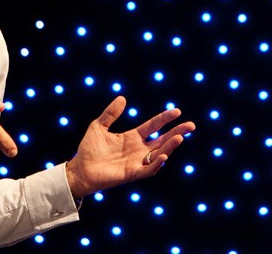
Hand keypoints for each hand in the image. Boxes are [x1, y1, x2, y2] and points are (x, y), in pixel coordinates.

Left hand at [65, 95, 194, 197]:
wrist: (80, 169)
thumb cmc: (89, 149)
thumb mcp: (98, 126)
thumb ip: (111, 114)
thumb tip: (123, 98)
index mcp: (132, 137)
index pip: (153, 126)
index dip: (164, 119)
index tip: (177, 111)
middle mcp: (138, 149)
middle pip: (162, 139)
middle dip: (177, 132)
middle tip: (191, 125)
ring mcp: (136, 162)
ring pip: (159, 153)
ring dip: (170, 146)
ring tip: (180, 137)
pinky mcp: (132, 173)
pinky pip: (148, 169)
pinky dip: (157, 162)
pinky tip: (163, 154)